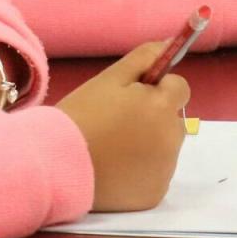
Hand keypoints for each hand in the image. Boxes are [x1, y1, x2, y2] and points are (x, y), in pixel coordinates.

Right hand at [56, 42, 190, 211]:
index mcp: (162, 108)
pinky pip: (157, 173)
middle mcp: (172, 140)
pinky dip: (142, 169)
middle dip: (154, 117)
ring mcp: (165, 171)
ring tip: (113, 147)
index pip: (180, 89)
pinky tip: (116, 168)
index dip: (156, 89)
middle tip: (117, 123)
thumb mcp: (109, 79)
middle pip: (174, 119)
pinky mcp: (155, 194)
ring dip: (149, 143)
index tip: (131, 97)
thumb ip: (145, 57)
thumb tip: (172, 43)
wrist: (57, 166)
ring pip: (166, 146)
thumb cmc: (81, 116)